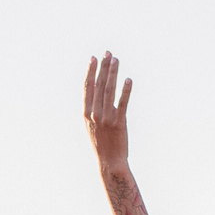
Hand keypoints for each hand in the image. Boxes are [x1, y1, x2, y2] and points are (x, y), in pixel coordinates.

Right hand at [85, 51, 130, 166]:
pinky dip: (125, 91)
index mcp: (86, 113)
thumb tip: (101, 91)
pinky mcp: (119, 123)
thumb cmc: (102, 143)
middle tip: (108, 53)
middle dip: (103, 67)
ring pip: (109, 91)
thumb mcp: (93, 125)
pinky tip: (128, 80)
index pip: (88, 87)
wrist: (110, 162)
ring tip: (116, 60)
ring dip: (113, 73)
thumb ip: (95, 108)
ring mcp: (106, 118)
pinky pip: (122, 104)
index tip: (94, 58)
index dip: (90, 71)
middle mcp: (94, 114)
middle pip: (99, 85)